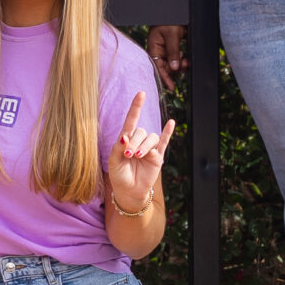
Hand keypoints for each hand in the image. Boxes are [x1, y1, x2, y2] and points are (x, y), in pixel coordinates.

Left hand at [105, 91, 175, 216]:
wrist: (129, 191)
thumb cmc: (119, 175)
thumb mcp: (114, 161)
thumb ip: (119, 147)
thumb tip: (125, 135)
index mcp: (126, 139)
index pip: (131, 120)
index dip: (136, 107)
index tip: (141, 94)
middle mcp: (138, 141)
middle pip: (140, 131)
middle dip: (134, 142)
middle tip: (129, 155)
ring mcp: (149, 148)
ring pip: (151, 138)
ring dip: (145, 146)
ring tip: (138, 157)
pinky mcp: (158, 156)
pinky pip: (164, 142)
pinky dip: (168, 132)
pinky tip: (171, 123)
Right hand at [147, 25, 186, 85]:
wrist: (177, 8)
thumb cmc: (170, 19)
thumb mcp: (172, 34)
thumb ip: (173, 51)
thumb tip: (174, 68)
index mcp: (154, 46)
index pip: (157, 65)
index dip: (164, 77)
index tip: (172, 87)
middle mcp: (159, 48)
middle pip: (166, 65)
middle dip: (176, 69)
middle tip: (186, 67)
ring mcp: (166, 47)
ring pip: (173, 62)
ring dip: (181, 64)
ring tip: (188, 62)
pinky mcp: (173, 45)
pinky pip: (178, 56)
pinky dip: (183, 59)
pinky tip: (187, 59)